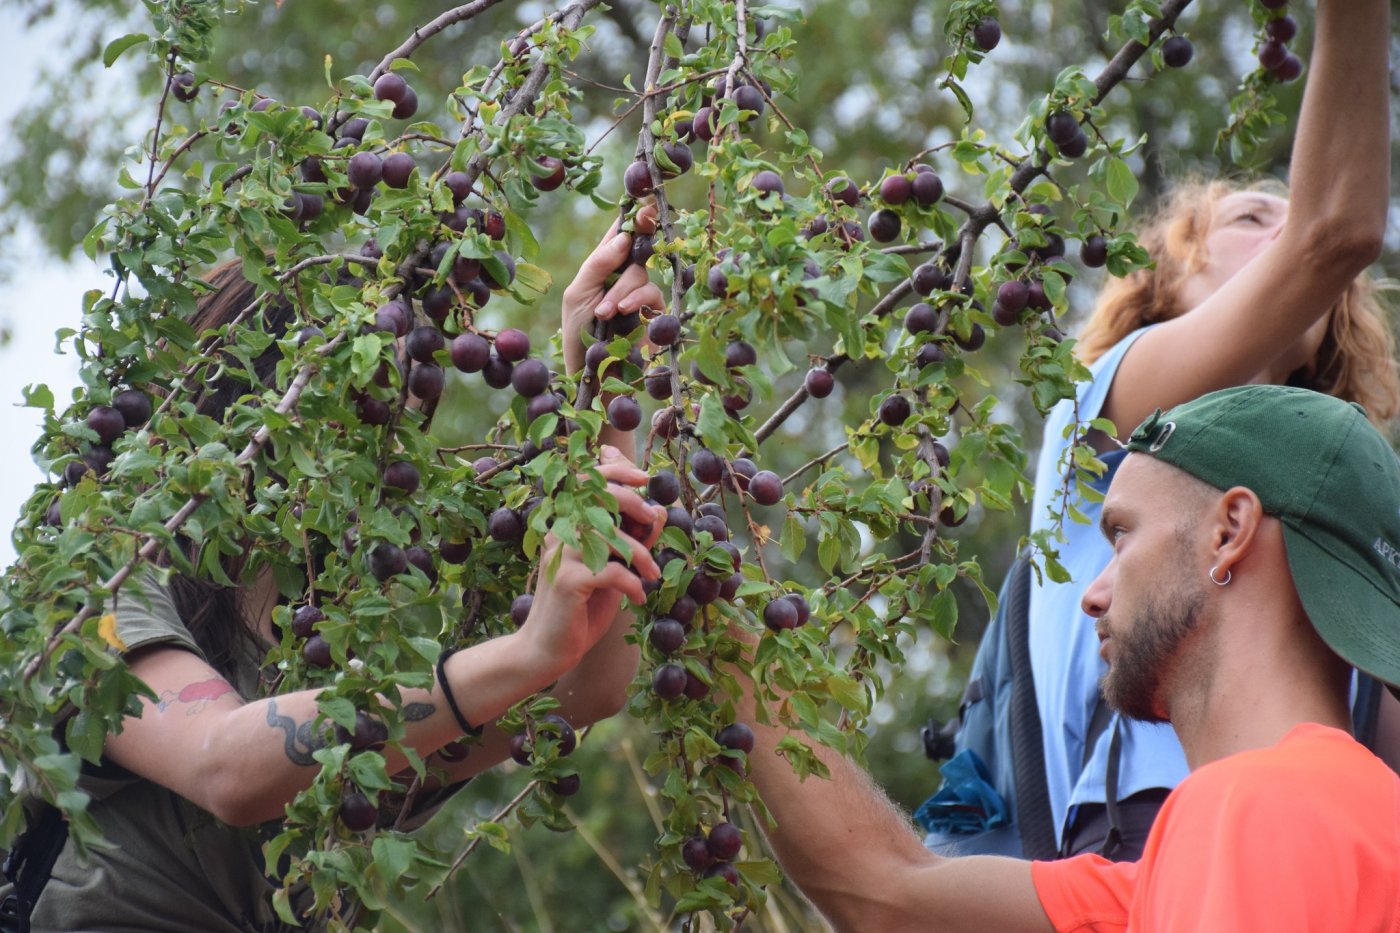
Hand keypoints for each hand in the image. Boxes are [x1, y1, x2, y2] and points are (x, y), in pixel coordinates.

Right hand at [519, 447, 665, 674]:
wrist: (549, 649)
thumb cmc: (582, 607)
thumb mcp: (613, 567)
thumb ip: (632, 539)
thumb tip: (659, 511)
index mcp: (566, 525)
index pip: (588, 480)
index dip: (617, 470)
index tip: (645, 477)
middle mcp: (559, 533)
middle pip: (599, 496)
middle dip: (635, 504)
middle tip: (654, 521)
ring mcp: (560, 555)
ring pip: (611, 535)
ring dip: (642, 555)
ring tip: (652, 575)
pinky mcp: (567, 581)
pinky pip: (613, 570)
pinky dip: (633, 584)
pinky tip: (637, 598)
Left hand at [560, 203, 662, 373]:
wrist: (590, 373)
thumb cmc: (577, 334)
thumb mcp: (577, 294)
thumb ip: (598, 264)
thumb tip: (624, 238)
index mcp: (604, 265)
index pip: (620, 234)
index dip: (633, 218)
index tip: (644, 203)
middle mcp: (624, 276)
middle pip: (636, 250)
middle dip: (624, 258)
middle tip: (631, 242)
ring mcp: (639, 294)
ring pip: (641, 274)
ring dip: (621, 291)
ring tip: (604, 312)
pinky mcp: (652, 314)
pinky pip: (652, 295)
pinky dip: (636, 301)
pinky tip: (622, 312)